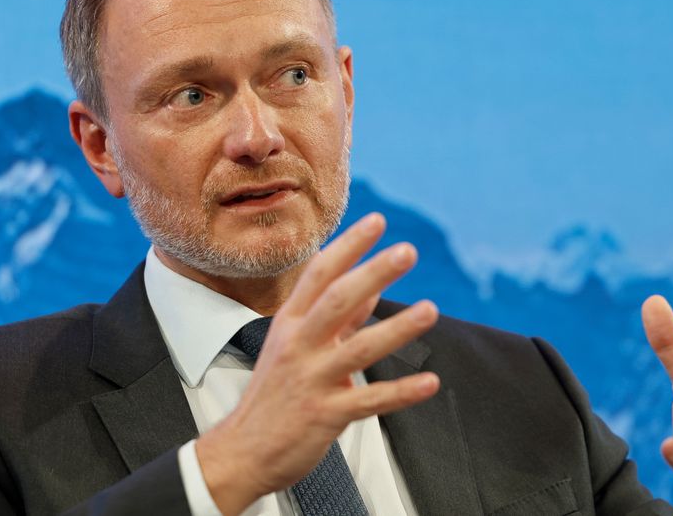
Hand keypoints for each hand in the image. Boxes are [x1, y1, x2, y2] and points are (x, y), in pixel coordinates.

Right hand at [196, 213, 440, 514]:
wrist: (242, 451)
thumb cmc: (273, 395)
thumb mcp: (295, 347)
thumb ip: (338, 320)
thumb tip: (372, 289)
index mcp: (289, 324)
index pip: (319, 274)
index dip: (349, 246)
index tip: (377, 221)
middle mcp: (298, 346)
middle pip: (337, 300)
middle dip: (373, 272)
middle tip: (407, 251)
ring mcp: (310, 380)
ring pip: (358, 349)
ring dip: (397, 329)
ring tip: (430, 310)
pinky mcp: (324, 415)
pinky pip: (369, 401)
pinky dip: (401, 392)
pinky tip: (429, 381)